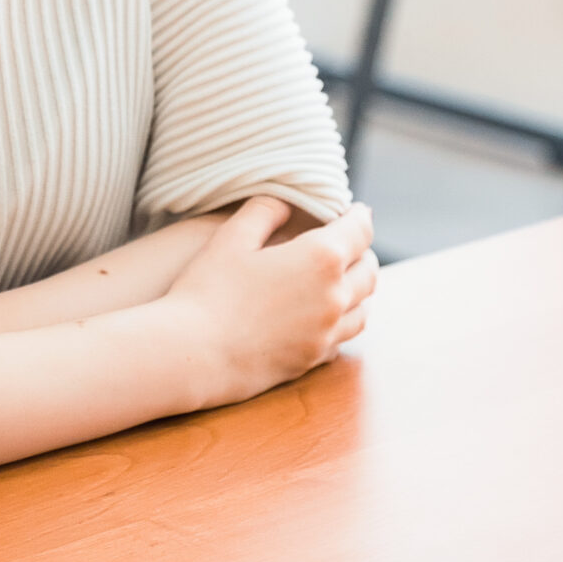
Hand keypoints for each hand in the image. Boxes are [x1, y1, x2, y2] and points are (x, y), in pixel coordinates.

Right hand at [157, 196, 377, 412]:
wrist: (193, 354)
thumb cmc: (208, 290)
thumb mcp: (231, 236)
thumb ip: (264, 211)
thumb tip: (286, 202)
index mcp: (321, 259)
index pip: (360, 231)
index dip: (359, 216)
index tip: (355, 209)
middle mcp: (334, 297)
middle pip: (368, 271)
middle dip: (363, 252)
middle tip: (350, 242)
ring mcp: (326, 333)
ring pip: (363, 308)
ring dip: (359, 289)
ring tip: (344, 278)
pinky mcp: (312, 359)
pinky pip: (343, 338)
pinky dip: (343, 320)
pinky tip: (324, 316)